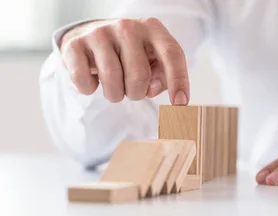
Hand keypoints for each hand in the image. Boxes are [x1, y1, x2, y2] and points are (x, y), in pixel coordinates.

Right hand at [60, 18, 188, 104]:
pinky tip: (93, 79)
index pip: (172, 54)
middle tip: (131, 89)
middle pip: (140, 75)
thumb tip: (150, 89)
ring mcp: (99, 33)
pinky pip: (84, 81)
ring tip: (113, 86)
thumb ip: (161, 76)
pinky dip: (89, 89)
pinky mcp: (74, 43)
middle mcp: (127, 26)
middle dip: (137, 93)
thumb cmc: (129, 54)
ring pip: (113, 81)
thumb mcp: (152, 60)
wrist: (90, 35)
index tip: (180, 104)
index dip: (178, 81)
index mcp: (153, 29)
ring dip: (115, 95)